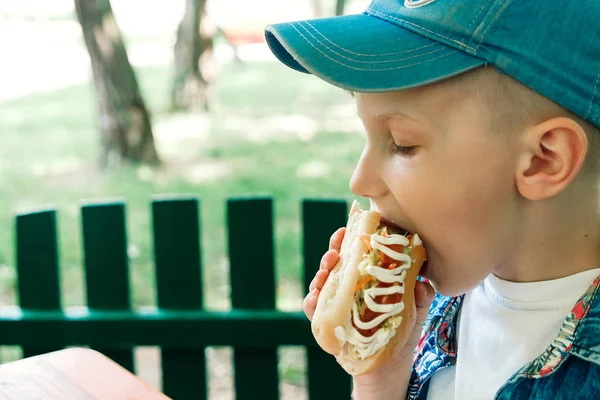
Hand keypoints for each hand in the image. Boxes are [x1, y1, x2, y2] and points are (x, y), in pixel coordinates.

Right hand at [302, 226, 435, 398]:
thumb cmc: (399, 332)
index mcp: (365, 278)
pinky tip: (315, 295)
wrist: (389, 367)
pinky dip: (311, 301)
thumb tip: (422, 282)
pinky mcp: (327, 323)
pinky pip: (313, 310)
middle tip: (337, 248)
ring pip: (321, 283)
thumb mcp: (414, 310)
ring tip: (327, 268)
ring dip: (320, 273)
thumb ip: (420, 295)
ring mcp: (335, 305)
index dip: (349, 239)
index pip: (355, 254)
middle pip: (335, 264)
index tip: (349, 229)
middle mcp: (347, 288)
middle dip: (332, 252)